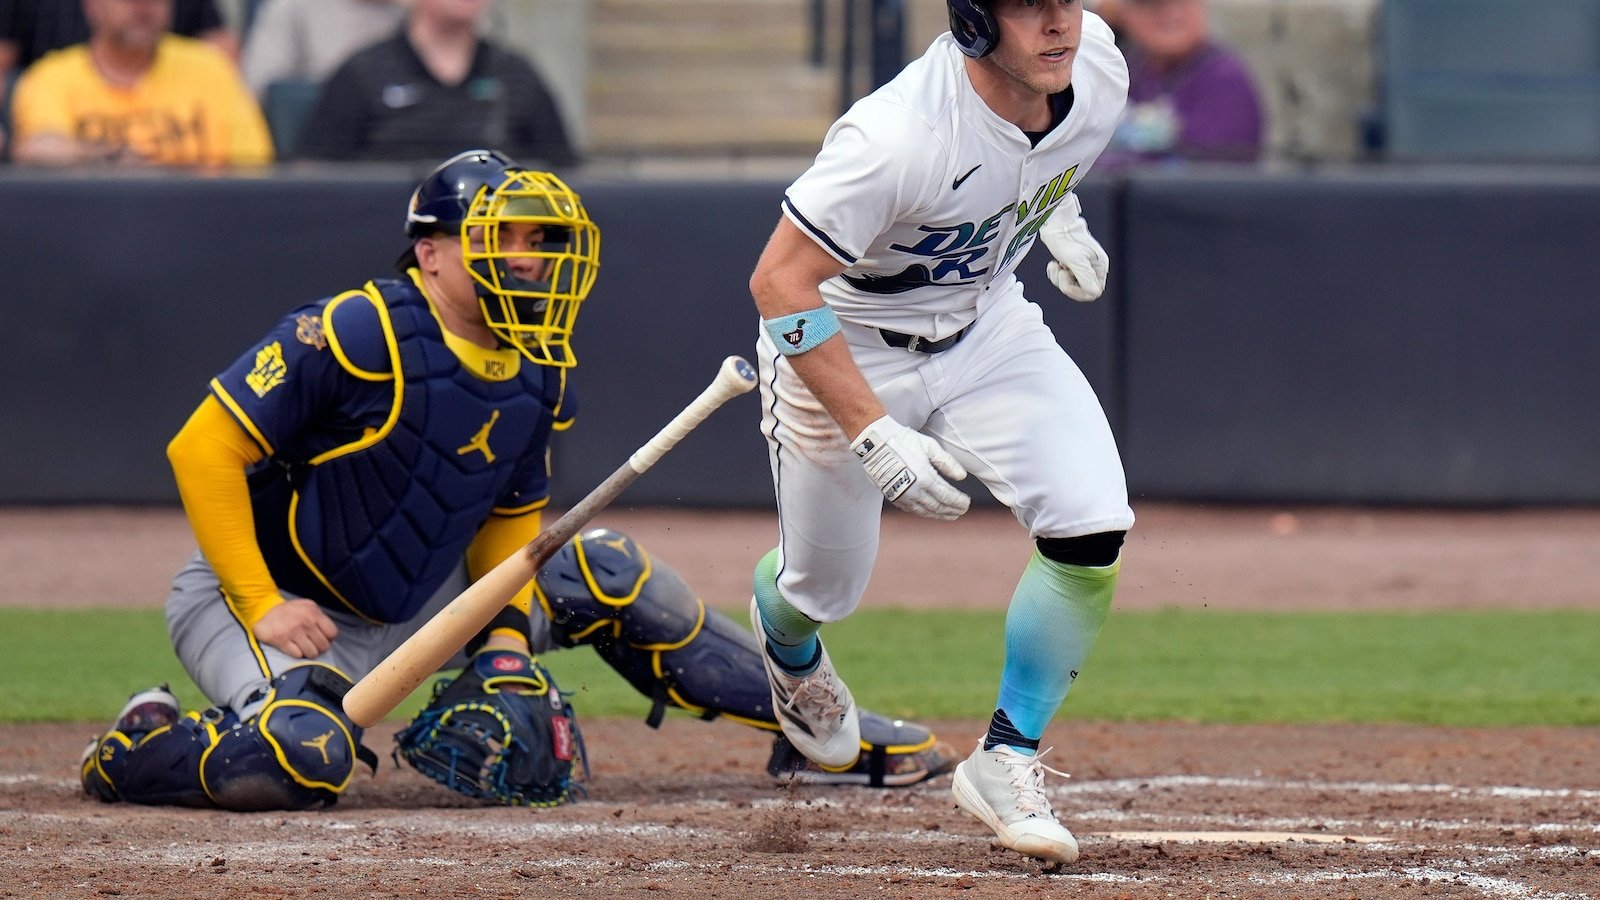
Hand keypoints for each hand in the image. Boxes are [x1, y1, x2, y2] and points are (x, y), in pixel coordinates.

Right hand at [253, 599, 338, 658]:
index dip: (329, 638)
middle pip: (324, 646)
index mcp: (314, 613)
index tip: (322, 638)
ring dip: (308, 652)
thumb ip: (320, 617)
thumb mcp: (307, 606)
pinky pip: (298, 655)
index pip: (332, 633)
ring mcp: (293, 632)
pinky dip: (297, 653)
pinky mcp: (282, 641)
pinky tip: (293, 647)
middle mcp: (305, 623)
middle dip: (319, 647)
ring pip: (312, 653)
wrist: (264, 611)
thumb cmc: (289, 610)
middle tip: (312, 644)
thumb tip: (330, 635)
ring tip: (303, 647)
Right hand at [850, 415, 969, 519]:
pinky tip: (929, 512)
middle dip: (952, 510)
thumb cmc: (903, 441)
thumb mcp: (929, 446)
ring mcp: (902, 496)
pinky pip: (912, 510)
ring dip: (939, 515)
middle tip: (962, 511)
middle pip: (938, 506)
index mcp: (925, 478)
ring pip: (925, 511)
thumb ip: (947, 462)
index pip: (947, 496)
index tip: (967, 503)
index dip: (959, 502)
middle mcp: (914, 491)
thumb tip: (962, 476)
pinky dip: (924, 513)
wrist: (875, 444)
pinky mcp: (893, 496)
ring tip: (950, 515)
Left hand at [1040, 195, 1108, 301]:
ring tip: (1055, 264)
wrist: (1055, 223)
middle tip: (1060, 270)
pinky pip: (1064, 279)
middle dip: (1066, 284)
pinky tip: (1053, 263)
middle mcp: (1094, 268)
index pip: (1093, 292)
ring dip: (1058, 278)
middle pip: (1081, 290)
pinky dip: (1055, 274)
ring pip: (1070, 285)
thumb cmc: (1066, 239)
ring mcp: (1083, 266)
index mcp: (1100, 267)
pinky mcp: (1072, 264)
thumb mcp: (1076, 261)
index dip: (1078, 291)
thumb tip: (1094, 293)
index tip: (1067, 277)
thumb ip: (1086, 278)